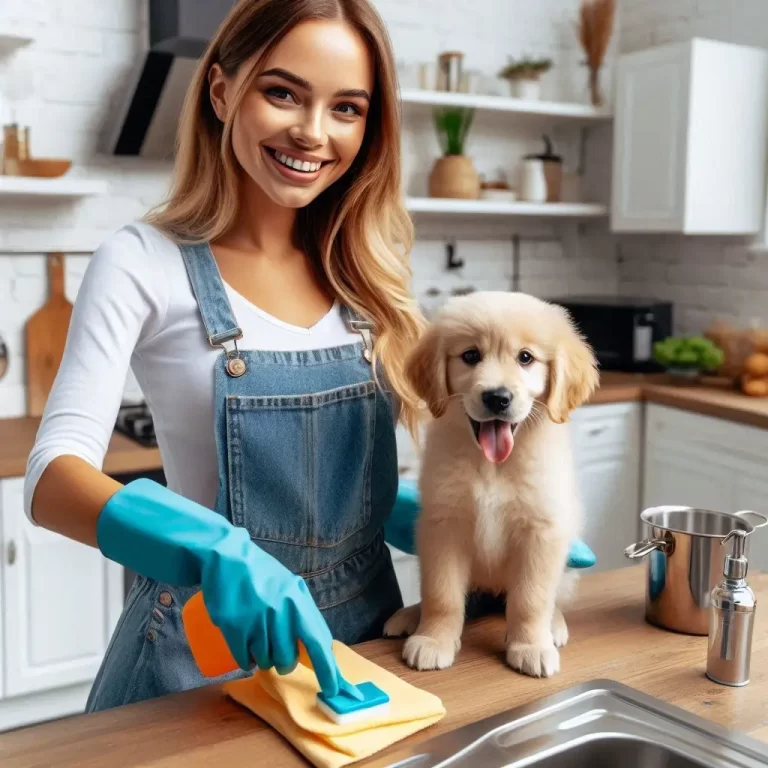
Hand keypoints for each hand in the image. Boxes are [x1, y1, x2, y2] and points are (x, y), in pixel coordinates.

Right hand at [201, 532, 340, 694]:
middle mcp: (281, 612)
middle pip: (288, 659)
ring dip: (262, 658)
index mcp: (299, 602)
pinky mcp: (234, 626)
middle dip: (283, 661)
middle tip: (275, 646)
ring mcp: (257, 620)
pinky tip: (244, 648)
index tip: (333, 690)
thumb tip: (318, 647)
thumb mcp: (290, 588)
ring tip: (257, 639)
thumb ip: (303, 614)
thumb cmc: (261, 574)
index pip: (319, 644)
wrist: (227, 557)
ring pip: (265, 661)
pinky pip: (244, 659)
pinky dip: (245, 659)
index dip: (328, 670)